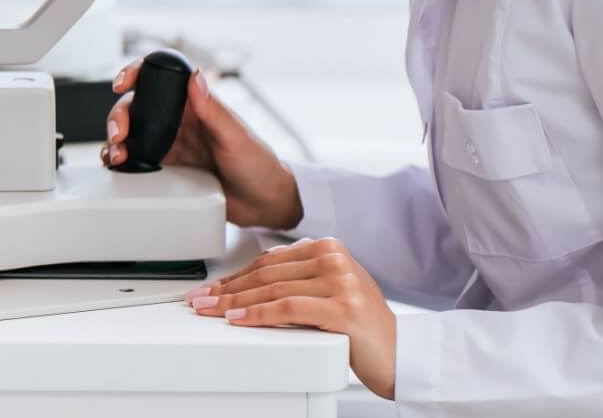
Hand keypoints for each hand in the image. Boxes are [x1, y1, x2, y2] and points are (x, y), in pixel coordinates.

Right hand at [104, 58, 302, 229]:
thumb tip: (196, 77)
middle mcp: (179, 121)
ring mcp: (171, 145)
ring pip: (132, 134)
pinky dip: (122, 163)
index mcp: (196, 105)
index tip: (123, 83)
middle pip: (137, 107)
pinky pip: (137, 161)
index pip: (160, 78)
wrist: (264, 204)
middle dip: (119, 116)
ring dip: (116, 141)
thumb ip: (213, 109)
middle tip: (119, 134)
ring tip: (116, 154)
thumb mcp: (236, 136)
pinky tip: (119, 168)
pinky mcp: (167, 169)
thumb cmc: (259, 166)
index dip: (137, 73)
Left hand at [187, 236, 396, 399]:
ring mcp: (340, 281)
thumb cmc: (361, 329)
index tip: (211, 289)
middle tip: (200, 301)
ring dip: (234, 303)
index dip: (235, 276)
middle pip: (266, 274)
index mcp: (329, 248)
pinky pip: (287, 309)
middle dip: (227, 290)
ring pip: (272, 290)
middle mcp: (335, 258)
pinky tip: (237, 320)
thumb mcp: (328, 291)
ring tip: (211, 312)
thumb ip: (298, 278)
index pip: (269, 261)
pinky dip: (257, 315)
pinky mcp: (342, 307)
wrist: (403, 355)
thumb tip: (247, 282)